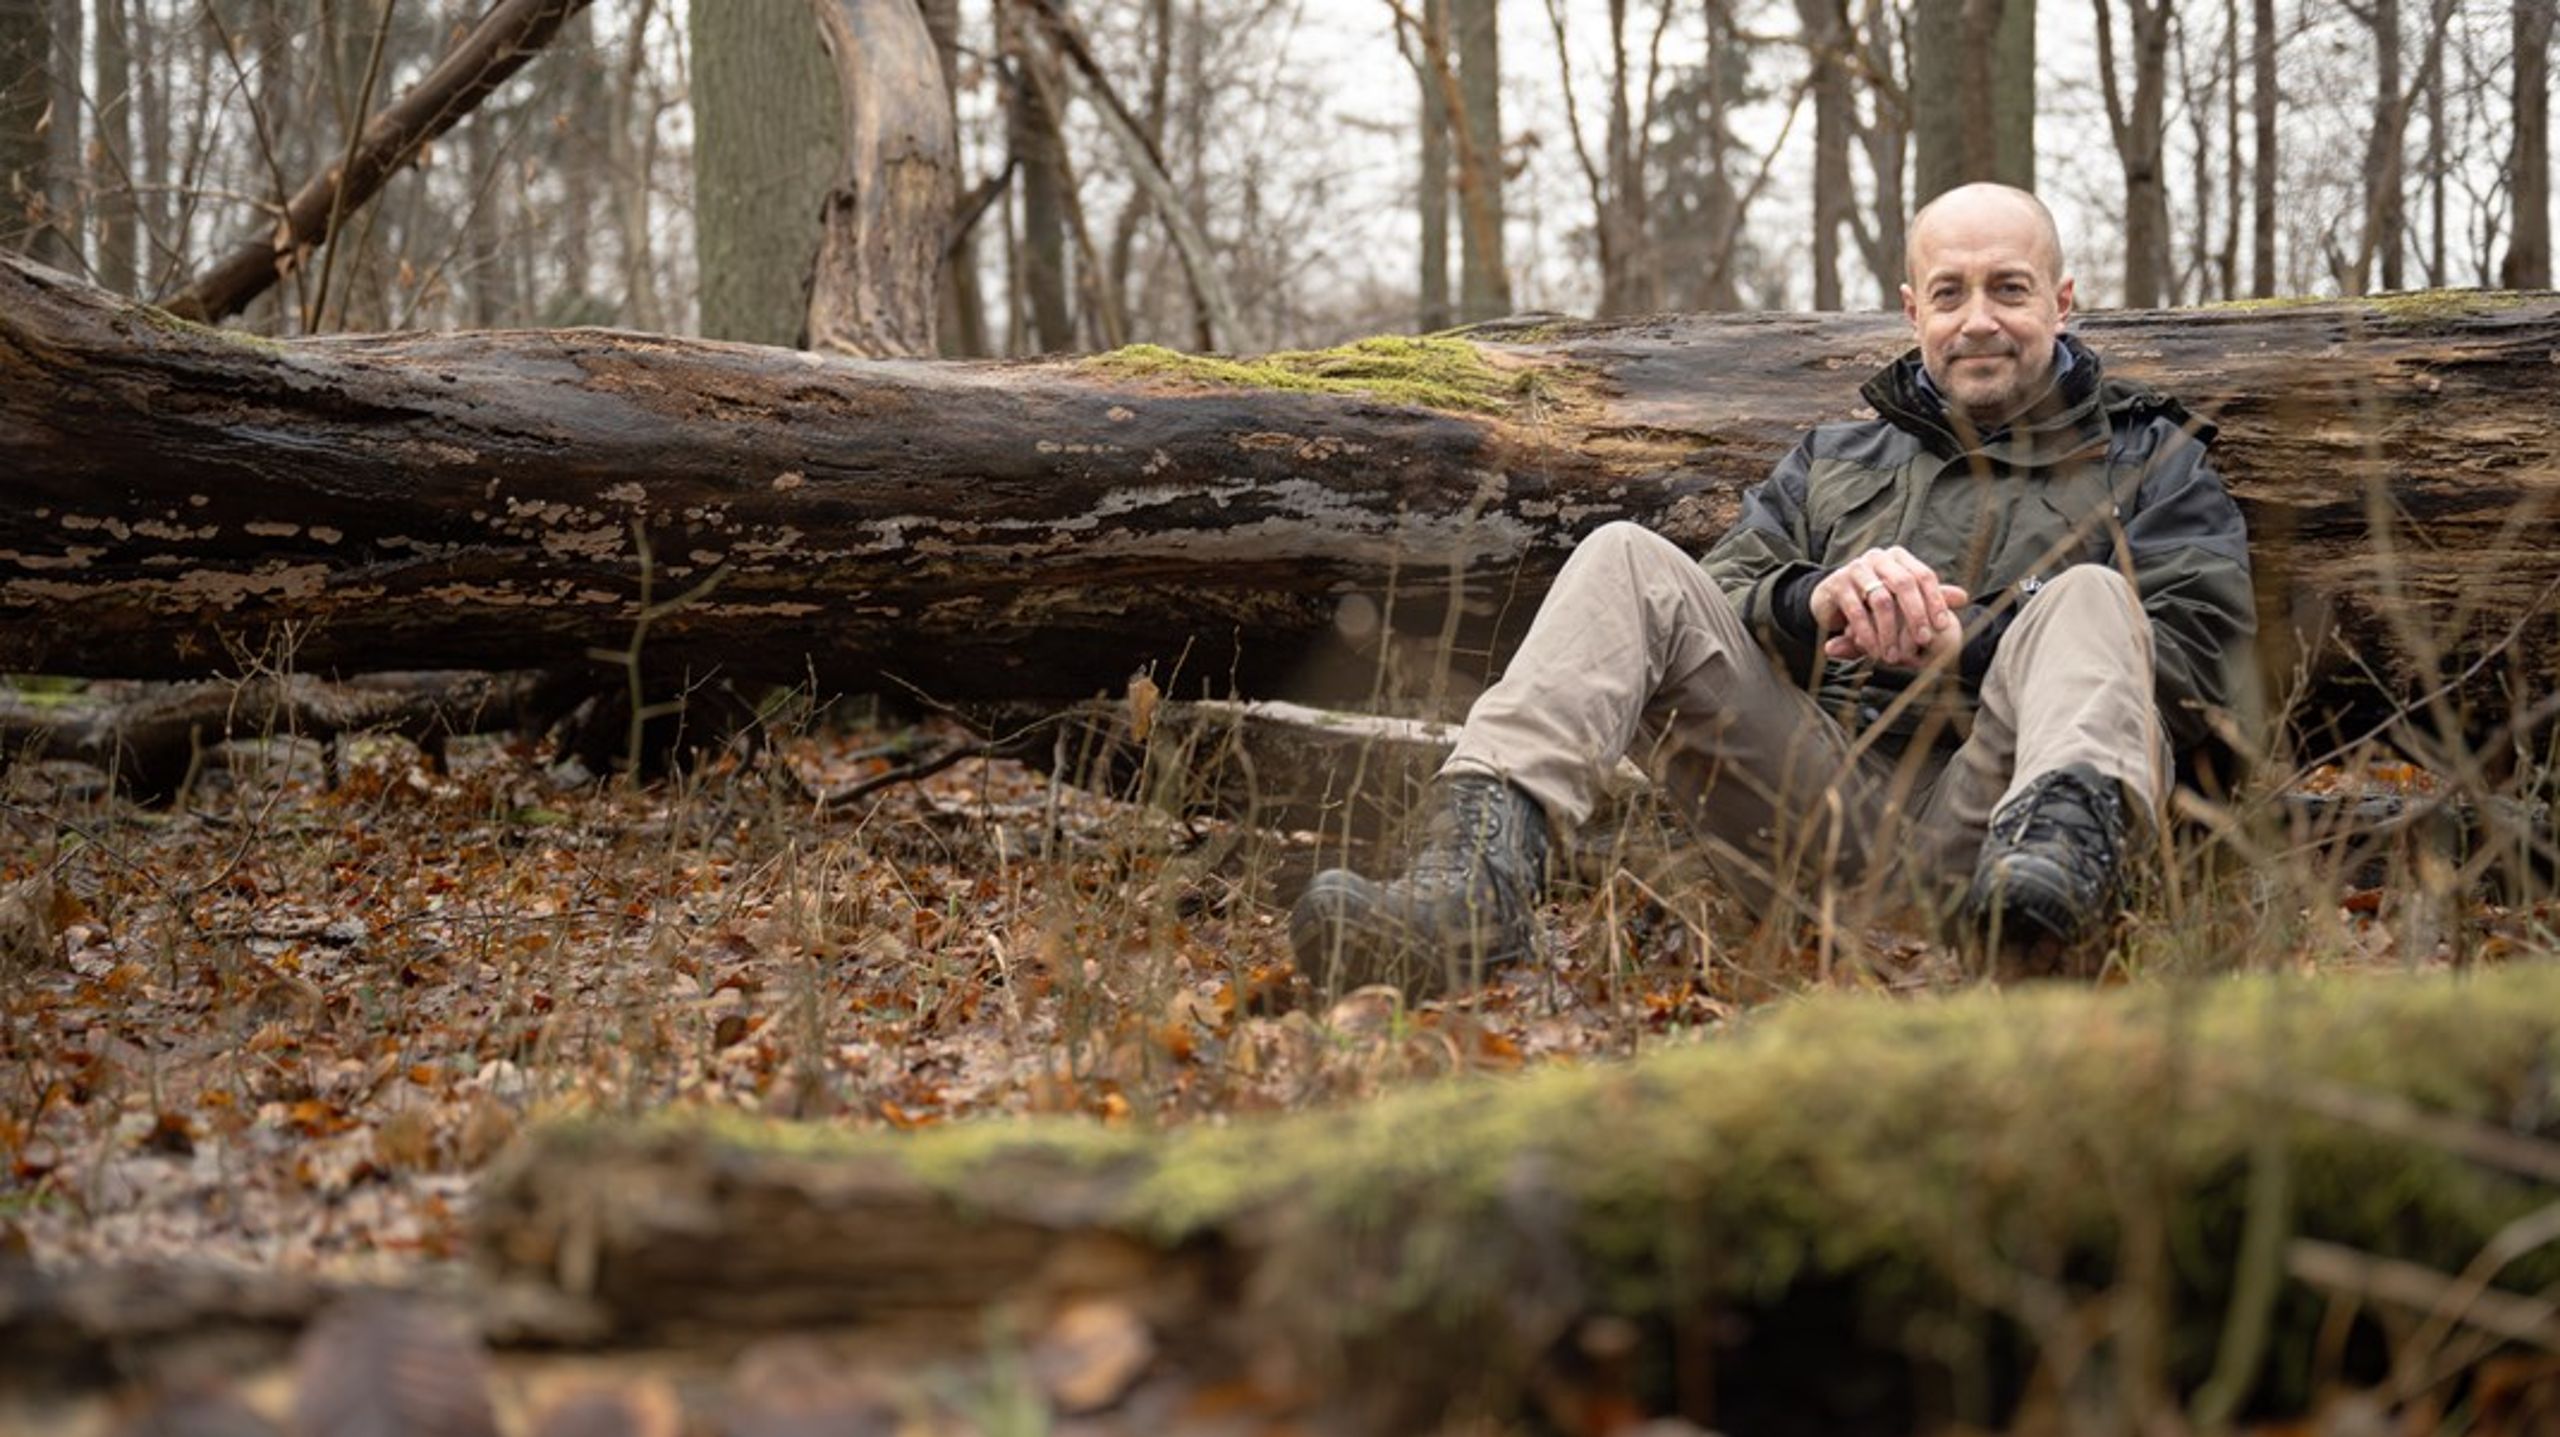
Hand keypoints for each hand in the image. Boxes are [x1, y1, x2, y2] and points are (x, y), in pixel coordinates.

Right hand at [1810, 546, 1968, 667]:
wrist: (1831, 598)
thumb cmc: (1873, 597)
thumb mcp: (1902, 598)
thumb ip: (1930, 597)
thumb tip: (1964, 598)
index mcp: (1898, 557)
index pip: (1923, 575)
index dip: (1935, 600)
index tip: (1942, 626)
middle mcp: (1877, 557)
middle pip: (1904, 583)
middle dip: (1916, 615)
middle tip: (1923, 640)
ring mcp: (1855, 569)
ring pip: (1881, 600)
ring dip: (1890, 631)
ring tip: (1894, 655)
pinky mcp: (1836, 584)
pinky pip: (1857, 611)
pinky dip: (1868, 635)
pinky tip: (1874, 651)